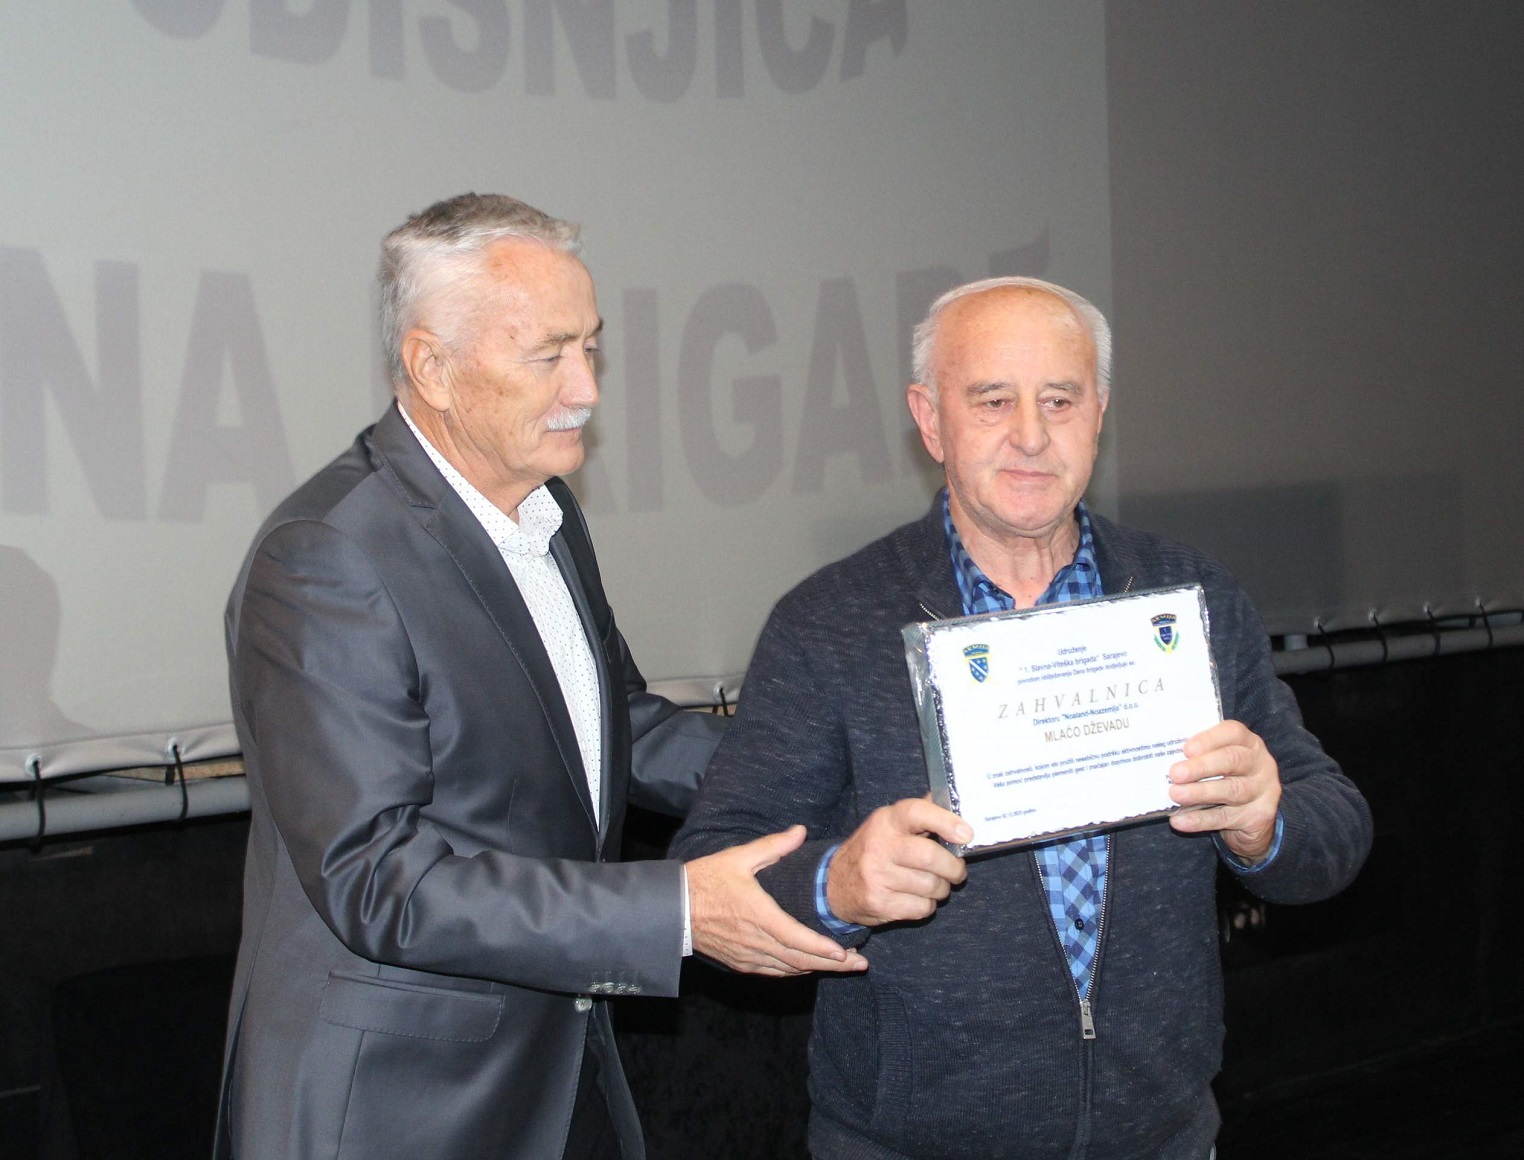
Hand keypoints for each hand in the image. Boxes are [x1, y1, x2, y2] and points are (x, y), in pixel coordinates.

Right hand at [686, 825, 868, 976]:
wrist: (672, 908)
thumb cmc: (705, 880)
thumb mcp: (738, 858)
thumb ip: (773, 847)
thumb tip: (801, 832)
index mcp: (758, 915)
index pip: (797, 939)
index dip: (823, 949)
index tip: (845, 953)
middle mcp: (755, 941)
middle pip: (800, 960)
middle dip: (832, 965)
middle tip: (859, 964)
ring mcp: (747, 956)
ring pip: (788, 970)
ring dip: (816, 969)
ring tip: (841, 967)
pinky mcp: (739, 963)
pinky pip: (773, 972)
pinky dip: (794, 971)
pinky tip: (807, 967)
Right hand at [826, 797, 970, 926]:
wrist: (835, 884)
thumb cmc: (873, 851)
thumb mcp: (889, 824)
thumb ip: (920, 813)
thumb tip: (952, 796)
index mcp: (886, 821)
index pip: (917, 812)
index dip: (946, 821)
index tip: (966, 834)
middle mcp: (879, 846)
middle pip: (930, 857)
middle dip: (953, 868)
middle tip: (956, 871)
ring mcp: (877, 876)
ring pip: (931, 885)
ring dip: (941, 889)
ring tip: (933, 884)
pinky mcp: (879, 902)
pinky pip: (922, 907)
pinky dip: (928, 905)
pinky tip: (916, 898)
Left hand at [1167, 719, 1281, 862]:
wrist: (1253, 820)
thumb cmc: (1226, 781)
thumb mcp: (1218, 763)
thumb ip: (1199, 757)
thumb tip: (1162, 758)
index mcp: (1249, 743)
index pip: (1233, 732)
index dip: (1209, 739)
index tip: (1186, 749)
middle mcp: (1261, 764)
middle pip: (1233, 760)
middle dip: (1201, 766)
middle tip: (1175, 773)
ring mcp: (1264, 791)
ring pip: (1231, 790)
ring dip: (1199, 792)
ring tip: (1175, 794)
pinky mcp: (1259, 816)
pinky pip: (1226, 817)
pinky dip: (1200, 819)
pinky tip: (1180, 820)